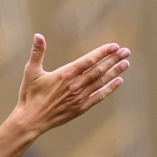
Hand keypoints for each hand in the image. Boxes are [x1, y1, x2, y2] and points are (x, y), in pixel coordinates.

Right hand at [12, 34, 129, 133]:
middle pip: (99, 70)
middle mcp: (75, 85)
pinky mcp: (81, 108)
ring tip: (126, 63)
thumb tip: (38, 36)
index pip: (89, 60)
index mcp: (65, 74)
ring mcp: (80, 97)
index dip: (103, 52)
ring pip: (101, 82)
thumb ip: (37, 53)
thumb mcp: (31, 71)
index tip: (115, 46)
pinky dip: (110, 89)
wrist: (31, 120)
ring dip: (115, 72)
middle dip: (114, 60)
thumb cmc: (30, 95)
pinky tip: (119, 81)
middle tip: (126, 52)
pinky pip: (99, 96)